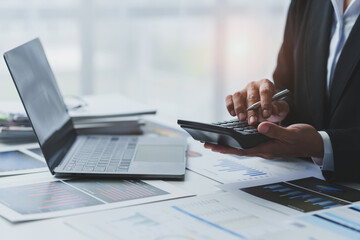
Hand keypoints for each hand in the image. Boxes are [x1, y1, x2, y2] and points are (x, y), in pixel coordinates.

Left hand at [204, 122, 323, 158]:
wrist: (313, 142)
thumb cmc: (303, 139)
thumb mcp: (291, 134)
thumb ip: (275, 131)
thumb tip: (259, 127)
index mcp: (267, 149)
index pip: (242, 150)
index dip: (227, 149)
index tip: (213, 147)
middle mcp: (263, 149)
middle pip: (238, 150)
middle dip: (222, 147)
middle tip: (207, 144)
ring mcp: (264, 146)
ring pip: (243, 146)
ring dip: (229, 144)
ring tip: (215, 140)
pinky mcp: (266, 141)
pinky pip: (249, 142)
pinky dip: (239, 139)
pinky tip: (233, 136)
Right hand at [225, 79, 288, 124]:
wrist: (266, 109)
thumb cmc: (274, 107)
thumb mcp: (281, 108)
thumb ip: (279, 108)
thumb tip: (273, 109)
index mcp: (266, 84)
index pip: (265, 91)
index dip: (265, 103)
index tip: (266, 114)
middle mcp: (253, 85)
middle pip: (251, 96)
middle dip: (252, 110)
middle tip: (253, 121)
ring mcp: (243, 90)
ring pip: (238, 96)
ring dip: (239, 108)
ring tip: (242, 119)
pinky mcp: (234, 97)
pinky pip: (229, 99)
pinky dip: (229, 106)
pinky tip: (233, 114)